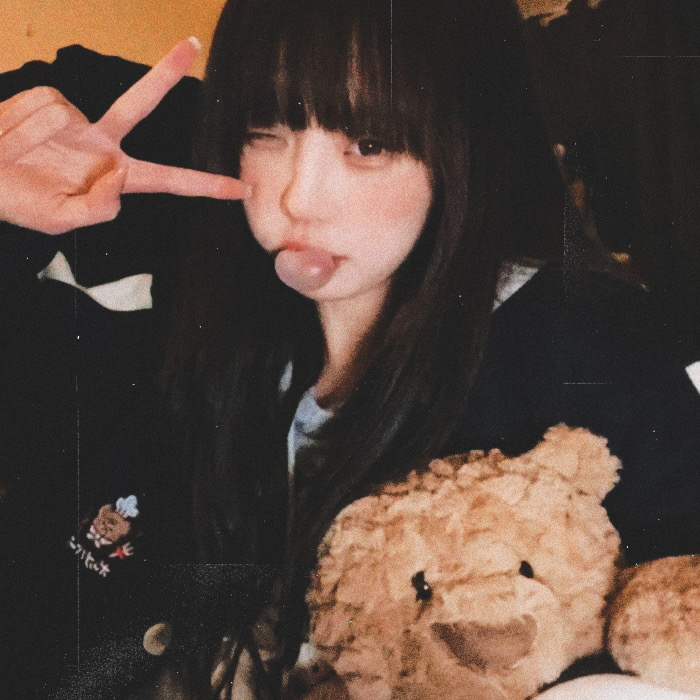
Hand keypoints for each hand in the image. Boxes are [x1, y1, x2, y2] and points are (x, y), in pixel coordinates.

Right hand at [0, 38, 250, 233]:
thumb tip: (119, 173)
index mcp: (117, 177)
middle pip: (140, 102)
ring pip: (64, 116)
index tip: (240, 188)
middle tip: (192, 43)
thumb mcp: (62, 220)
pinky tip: (10, 137)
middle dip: (165, 72)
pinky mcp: (48, 98)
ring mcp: (76, 118)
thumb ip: (98, 208)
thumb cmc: (22, 204)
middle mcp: (103, 142)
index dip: (205, 185)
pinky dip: (20, 124)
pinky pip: (41, 105)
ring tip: (15, 155)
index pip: (169, 181)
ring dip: (32, 138)